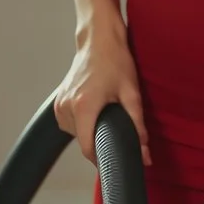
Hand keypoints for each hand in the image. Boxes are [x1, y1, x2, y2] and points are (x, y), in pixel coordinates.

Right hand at [53, 14, 150, 165]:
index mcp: (84, 106)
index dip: (101, 159)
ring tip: (105, 116)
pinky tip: (94, 110)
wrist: (98, 40)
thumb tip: (145, 154)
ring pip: (75, 134)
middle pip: (82, 142)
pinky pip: (69, 125)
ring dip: (90, 132)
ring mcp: (60, 104)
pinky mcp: (58, 102)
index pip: (87, 148)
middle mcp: (67, 107)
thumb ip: (137, 127)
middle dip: (100, 142)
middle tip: (116, 132)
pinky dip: (82, 124)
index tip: (114, 162)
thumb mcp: (132, 94)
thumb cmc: (115, 61)